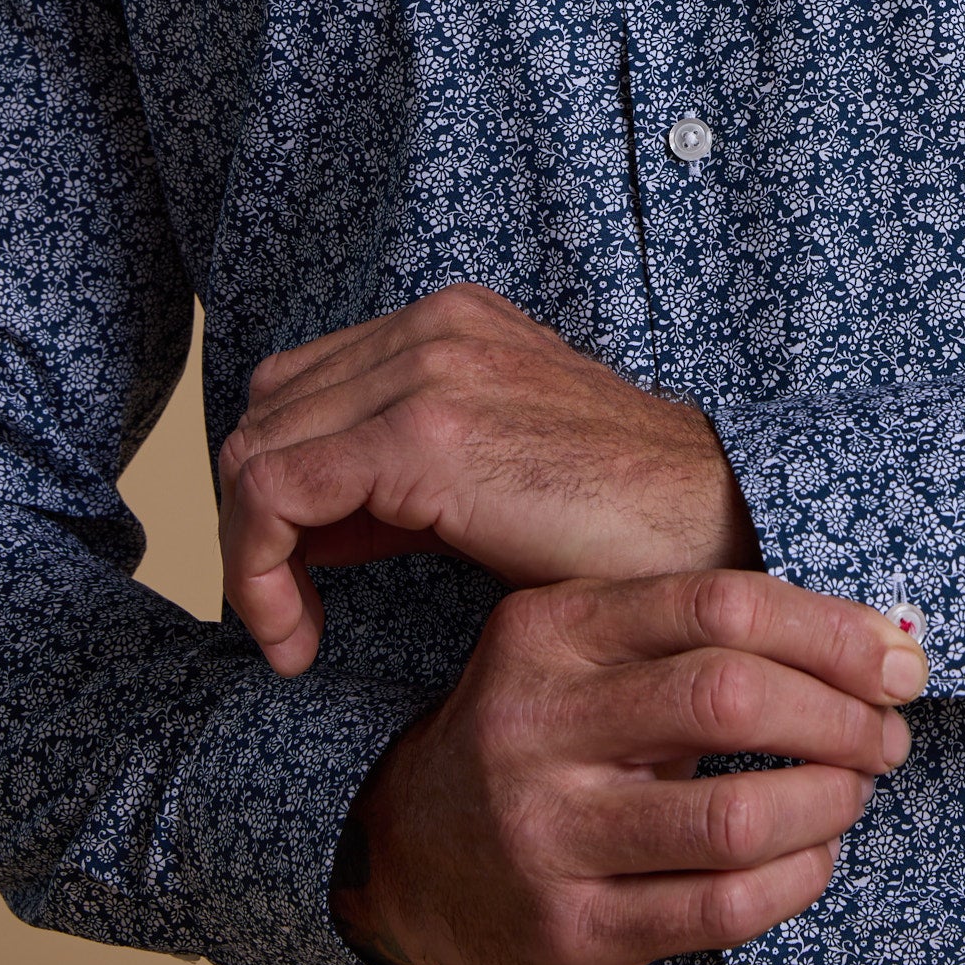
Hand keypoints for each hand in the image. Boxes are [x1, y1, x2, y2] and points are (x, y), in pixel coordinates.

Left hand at [219, 282, 754, 674]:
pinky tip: (300, 640)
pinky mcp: (421, 434)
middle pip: (264, 417)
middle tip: (292, 617)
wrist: (713, 526)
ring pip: (252, 456)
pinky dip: (259, 575)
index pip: (298, 391)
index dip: (278, 490)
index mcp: (451, 324)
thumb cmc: (622, 526)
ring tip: (295, 636)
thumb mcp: (491, 480)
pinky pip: (273, 496)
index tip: (305, 583)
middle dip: (255, 526)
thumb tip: (300, 529)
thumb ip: (397, 482)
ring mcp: (426, 371)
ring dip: (251, 560)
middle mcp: (433, 328)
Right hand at [331, 571, 927, 964]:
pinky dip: (797, 879)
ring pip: (734, 817)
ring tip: (852, 791)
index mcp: (548, 631)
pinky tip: (814, 856)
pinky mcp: (569, 928)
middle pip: (730, 698)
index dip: (829, 631)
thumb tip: (878, 639)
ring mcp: (545, 834)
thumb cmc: (542, 737)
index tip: (895, 657)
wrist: (413, 859)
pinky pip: (720, 908)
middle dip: (841, 717)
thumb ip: (698, 635)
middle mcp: (535, 725)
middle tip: (887, 732)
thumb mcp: (583, 654)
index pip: (718, 604)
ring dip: (828, 802)